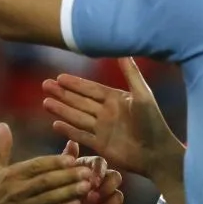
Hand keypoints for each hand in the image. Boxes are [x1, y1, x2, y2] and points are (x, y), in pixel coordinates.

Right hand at [0, 123, 93, 203]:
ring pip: (50, 198)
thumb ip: (2, 148)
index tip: (72, 158)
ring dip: (69, 192)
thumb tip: (2, 124)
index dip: (55, 162)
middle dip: (68, 176)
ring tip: (87, 186)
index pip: (36, 166)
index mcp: (11, 175)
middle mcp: (17, 191)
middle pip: (46, 181)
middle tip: (87, 171)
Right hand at [42, 58, 177, 176]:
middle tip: (45, 85)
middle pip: (79, 101)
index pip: (90, 89)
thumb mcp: (142, 94)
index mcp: (116, 99)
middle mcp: (107, 113)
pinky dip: (68, 131)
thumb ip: (131, 73)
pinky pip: (80, 136)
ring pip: (77, 117)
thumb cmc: (153, 123)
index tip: (59, 77)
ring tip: (45, 102)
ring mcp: (102, 129)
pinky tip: (55, 124)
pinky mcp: (100, 146)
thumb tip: (123, 50)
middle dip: (62, 93)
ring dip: (61, 109)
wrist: (157, 153)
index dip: (75, 83)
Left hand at [47, 140, 125, 203]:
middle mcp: (101, 180)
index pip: (102, 163)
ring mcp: (105, 197)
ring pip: (119, 196)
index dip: (100, 171)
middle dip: (106, 188)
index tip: (92, 182)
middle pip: (116, 178)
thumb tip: (72, 142)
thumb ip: (66, 160)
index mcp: (90, 168)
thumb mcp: (57, 175)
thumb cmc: (54, 190)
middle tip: (91, 198)